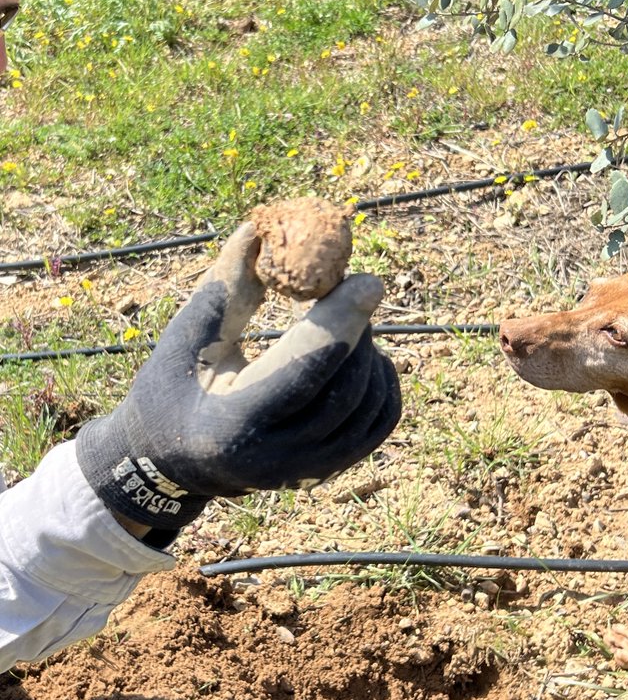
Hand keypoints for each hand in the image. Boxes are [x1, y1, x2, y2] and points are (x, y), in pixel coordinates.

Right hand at [76, 222, 400, 529]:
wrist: (173, 464)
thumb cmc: (172, 391)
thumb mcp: (186, 339)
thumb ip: (226, 288)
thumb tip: (261, 228)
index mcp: (233, 424)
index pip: (302, 371)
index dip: (341, 323)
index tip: (366, 280)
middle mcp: (276, 459)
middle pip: (344, 388)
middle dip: (357, 332)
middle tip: (353, 291)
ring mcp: (306, 471)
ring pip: (368, 406)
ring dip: (370, 353)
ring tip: (349, 323)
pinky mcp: (328, 470)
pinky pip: (378, 424)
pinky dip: (383, 383)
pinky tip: (364, 355)